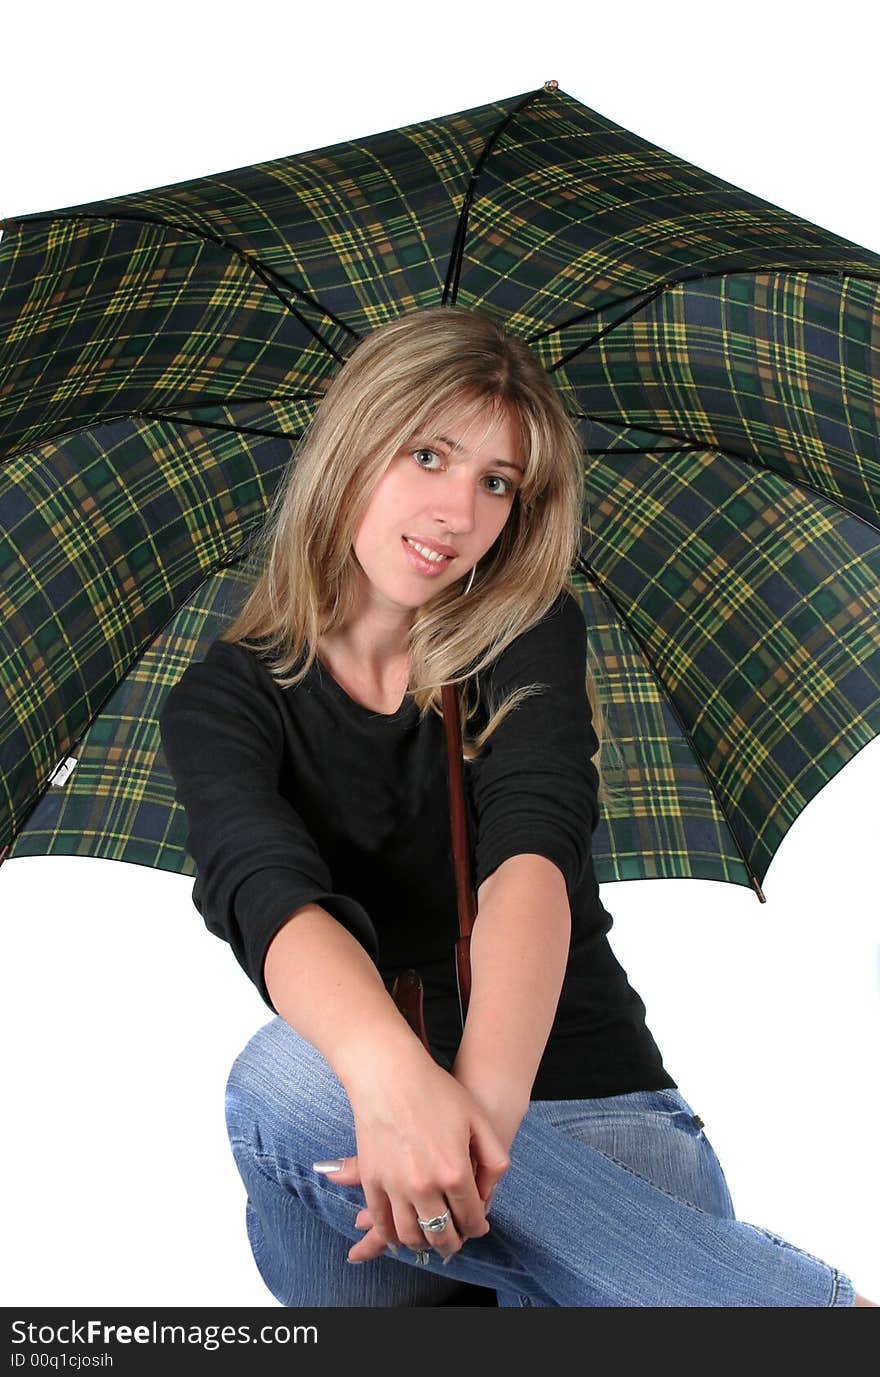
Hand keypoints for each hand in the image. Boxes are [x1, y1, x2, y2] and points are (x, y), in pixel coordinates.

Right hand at [314, 1053, 509, 1264]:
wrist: (390, 1073)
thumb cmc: (436, 1091)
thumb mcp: (478, 1119)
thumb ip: (494, 1159)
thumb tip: (487, 1195)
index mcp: (456, 1172)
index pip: (471, 1218)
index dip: (477, 1227)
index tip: (477, 1228)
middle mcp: (426, 1186)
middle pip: (441, 1233)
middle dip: (451, 1243)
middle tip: (454, 1242)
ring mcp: (395, 1186)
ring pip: (410, 1235)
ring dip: (422, 1244)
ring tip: (428, 1240)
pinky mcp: (372, 1180)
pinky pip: (381, 1221)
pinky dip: (391, 1235)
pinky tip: (399, 1236)